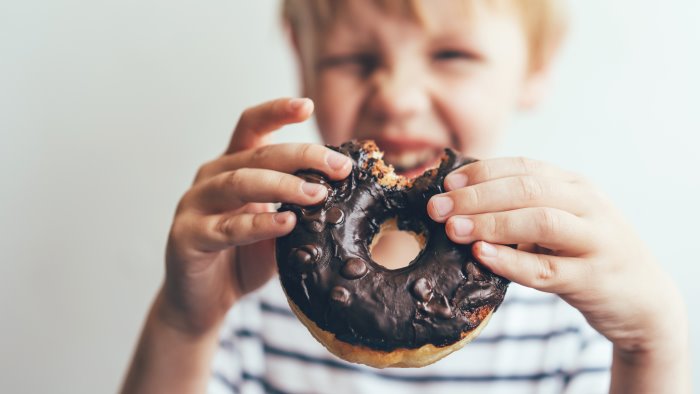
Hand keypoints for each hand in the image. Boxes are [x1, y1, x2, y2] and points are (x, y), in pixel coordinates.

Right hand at [159, 98, 351, 335]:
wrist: (205, 301)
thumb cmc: (244, 258)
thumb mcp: (279, 226)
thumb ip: (299, 206)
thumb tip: (345, 191)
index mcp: (233, 166)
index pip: (252, 126)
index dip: (276, 111)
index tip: (306, 105)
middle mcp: (211, 177)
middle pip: (256, 153)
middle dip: (302, 156)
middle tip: (339, 167)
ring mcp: (194, 205)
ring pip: (239, 182)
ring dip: (283, 186)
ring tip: (318, 193)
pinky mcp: (186, 236)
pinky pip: (226, 227)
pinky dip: (258, 224)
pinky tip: (287, 223)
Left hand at [426, 157, 686, 355]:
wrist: (643, 299)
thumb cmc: (586, 255)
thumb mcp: (562, 221)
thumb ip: (523, 208)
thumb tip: (459, 202)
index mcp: (575, 185)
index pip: (524, 167)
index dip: (481, 172)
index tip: (446, 182)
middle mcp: (588, 205)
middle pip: (527, 189)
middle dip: (475, 196)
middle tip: (437, 208)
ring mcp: (595, 241)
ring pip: (539, 222)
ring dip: (490, 222)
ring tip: (453, 229)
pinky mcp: (593, 279)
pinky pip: (546, 269)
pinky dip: (510, 261)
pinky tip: (481, 255)